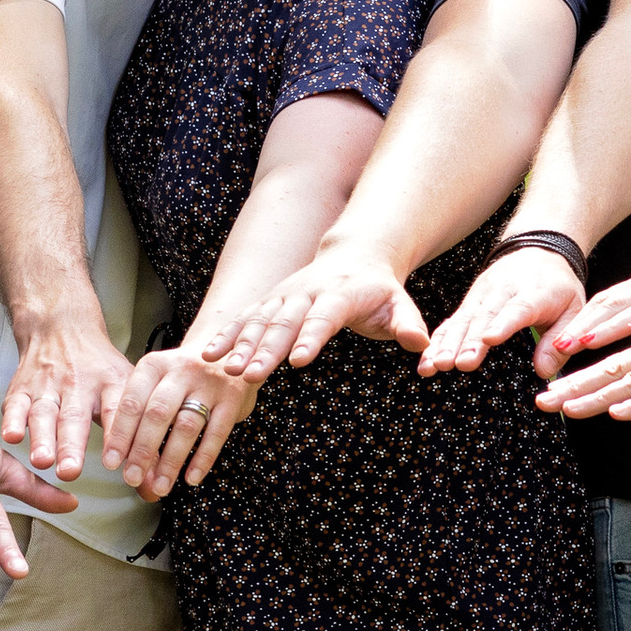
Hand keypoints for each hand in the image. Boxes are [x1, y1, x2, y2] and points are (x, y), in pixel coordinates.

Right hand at [1, 308, 135, 480]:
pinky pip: (16, 404)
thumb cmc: (98, 367)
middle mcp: (78, 383)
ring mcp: (48, 384)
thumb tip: (153, 487)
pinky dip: (13, 420)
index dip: (118, 436)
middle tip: (70, 470)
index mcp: (110, 383)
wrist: (61, 326)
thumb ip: (140, 443)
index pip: (117, 410)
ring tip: (43, 461)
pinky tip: (12, 436)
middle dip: (72, 445)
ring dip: (42, 438)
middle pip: (75, 415)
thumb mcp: (127, 390)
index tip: (117, 463)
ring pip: (44, 412)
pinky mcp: (23, 388)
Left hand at [102, 345, 257, 498]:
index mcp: (154, 365)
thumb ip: (141, 414)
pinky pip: (216, 433)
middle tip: (131, 478)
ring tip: (160, 486)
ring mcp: (209, 383)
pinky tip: (191, 478)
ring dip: (171, 461)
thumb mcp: (158, 380)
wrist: (228, 350)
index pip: (132, 402)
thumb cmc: (181, 376)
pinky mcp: (233, 398)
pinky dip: (202, 459)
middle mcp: (181, 370)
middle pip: (157, 414)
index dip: (120, 434)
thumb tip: (121, 460)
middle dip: (142, 451)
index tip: (111, 462)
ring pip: (186, 427)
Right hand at [195, 236, 426, 378]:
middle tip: (252, 375)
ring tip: (227, 369)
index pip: (323, 319)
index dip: (311, 339)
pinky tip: (208, 355)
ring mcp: (283, 296)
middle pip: (284, 323)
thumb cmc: (380, 290)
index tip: (299, 361)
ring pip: (259, 322)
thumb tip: (422, 345)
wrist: (354, 255)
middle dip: (266, 350)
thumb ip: (409, 325)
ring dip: (241, 346)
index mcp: (339, 295)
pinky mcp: (269, 302)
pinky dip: (226, 336)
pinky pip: (244, 319)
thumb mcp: (400, 305)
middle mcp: (305, 293)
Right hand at [420, 246, 581, 375]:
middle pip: (484, 317)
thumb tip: (544, 372)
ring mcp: (483, 294)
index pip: (518, 309)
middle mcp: (503, 291)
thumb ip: (559, 340)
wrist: (539, 250)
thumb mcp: (574, 310)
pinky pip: (454, 320)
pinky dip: (440, 338)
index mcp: (534, 293)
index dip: (503, 324)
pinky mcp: (471, 300)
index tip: (490, 340)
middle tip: (456, 364)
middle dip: (468, 341)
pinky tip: (428, 357)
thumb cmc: (558, 286)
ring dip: (449, 342)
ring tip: (437, 364)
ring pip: (464, 319)